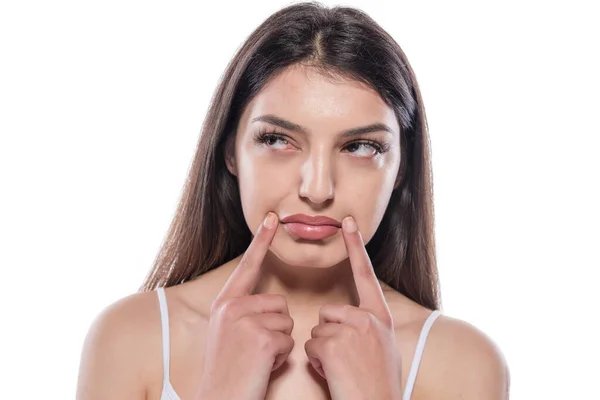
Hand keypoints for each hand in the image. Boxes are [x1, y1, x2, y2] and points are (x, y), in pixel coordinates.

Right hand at [195, 212, 294, 399]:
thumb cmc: (228, 371)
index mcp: (224, 304)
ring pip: (287, 322)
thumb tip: (270, 301)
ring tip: (258, 359)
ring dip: (280, 343)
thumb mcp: (226, 333)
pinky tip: (262, 367)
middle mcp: (232, 308)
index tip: (272, 218)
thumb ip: (243, 312)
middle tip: (256, 350)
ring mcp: (245, 322)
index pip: (248, 266)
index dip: (261, 241)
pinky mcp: (261, 339)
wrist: (219, 399)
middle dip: (277, 327)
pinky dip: (282, 357)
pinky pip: (289, 341)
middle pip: (279, 302)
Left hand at [304, 216, 402, 399]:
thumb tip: (354, 322)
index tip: (348, 221)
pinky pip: (311, 346)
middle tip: (347, 361)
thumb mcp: (384, 349)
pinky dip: (318, 363)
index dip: (356, 246)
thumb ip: (369, 329)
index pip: (365, 275)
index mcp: (381, 317)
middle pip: (329, 312)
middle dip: (329, 336)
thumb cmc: (380, 386)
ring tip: (343, 370)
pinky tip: (335, 375)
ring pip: (317, 331)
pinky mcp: (334, 343)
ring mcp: (352, 329)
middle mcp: (368, 318)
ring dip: (323, 352)